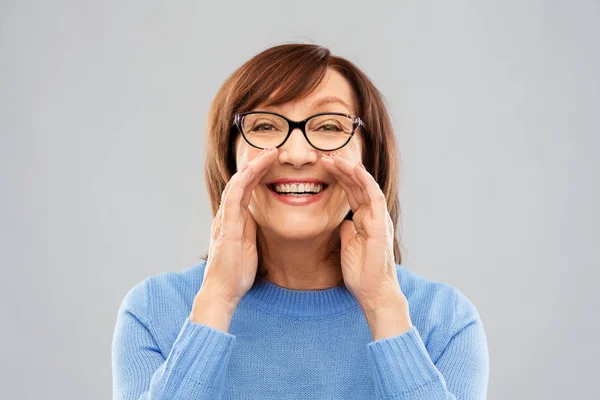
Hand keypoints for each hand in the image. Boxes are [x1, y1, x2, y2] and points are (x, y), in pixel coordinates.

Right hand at [195, 147, 277, 310]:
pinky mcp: (227, 227)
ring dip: (252, 166)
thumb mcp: (249, 245)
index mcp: (233, 220)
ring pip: (237, 184)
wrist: (222, 293)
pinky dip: (243, 181)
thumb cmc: (236, 273)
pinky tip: (254, 169)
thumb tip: (258, 218)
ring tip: (268, 152)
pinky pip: (233, 198)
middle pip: (240, 181)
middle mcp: (226, 215)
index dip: (258, 174)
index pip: (245, 190)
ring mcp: (225, 220)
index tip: (272, 161)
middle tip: (272, 149)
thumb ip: (251, 229)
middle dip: (256, 164)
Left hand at [321, 152, 405, 310]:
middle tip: (326, 155)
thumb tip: (342, 222)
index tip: (324, 166)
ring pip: (365, 186)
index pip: (352, 192)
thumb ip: (347, 231)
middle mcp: (373, 216)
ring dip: (350, 170)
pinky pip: (374, 196)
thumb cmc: (361, 273)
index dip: (339, 178)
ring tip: (335, 157)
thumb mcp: (348, 246)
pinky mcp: (380, 224)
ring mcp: (378, 218)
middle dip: (342, 169)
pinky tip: (354, 168)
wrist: (373, 292)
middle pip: (357, 185)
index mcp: (365, 220)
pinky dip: (364, 181)